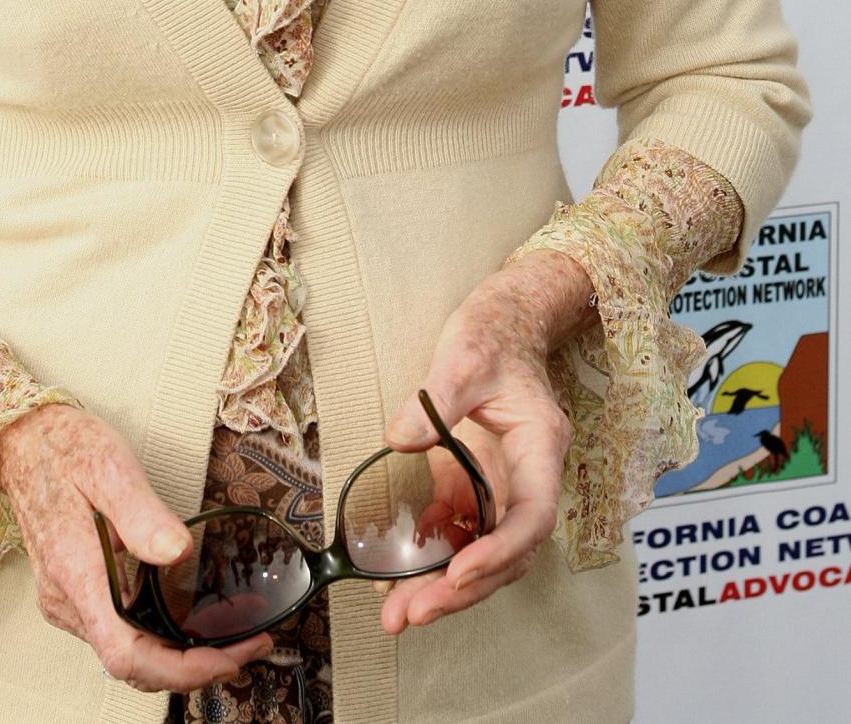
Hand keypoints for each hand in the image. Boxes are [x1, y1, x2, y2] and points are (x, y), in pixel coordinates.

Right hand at [0, 401, 274, 693]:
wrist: (23, 441)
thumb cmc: (64, 449)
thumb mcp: (109, 467)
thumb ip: (143, 514)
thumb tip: (180, 552)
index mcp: (75, 572)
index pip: (126, 653)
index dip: (178, 670)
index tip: (224, 661)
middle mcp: (68, 599)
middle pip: (133, 662)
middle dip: (194, 666)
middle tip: (247, 649)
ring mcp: (68, 600)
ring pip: (127, 652)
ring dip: (179, 655)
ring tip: (229, 640)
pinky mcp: (75, 593)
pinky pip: (119, 632)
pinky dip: (158, 637)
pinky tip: (189, 622)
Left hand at [376, 252, 590, 632]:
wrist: (505, 318)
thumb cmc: (493, 331)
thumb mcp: (463, 356)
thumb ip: (434, 400)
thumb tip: (399, 439)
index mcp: (539, 448)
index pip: (531, 516)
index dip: (499, 551)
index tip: (457, 574)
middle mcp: (527, 476)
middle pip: (506, 551)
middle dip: (460, 589)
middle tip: (409, 615)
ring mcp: (502, 482)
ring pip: (482, 550)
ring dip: (443, 585)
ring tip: (396, 612)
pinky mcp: (476, 479)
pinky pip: (459, 528)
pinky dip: (433, 552)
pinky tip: (396, 569)